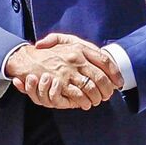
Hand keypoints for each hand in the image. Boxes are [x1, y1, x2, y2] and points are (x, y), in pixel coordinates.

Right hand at [5, 34, 119, 109]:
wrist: (26, 59)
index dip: (115, 73)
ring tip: (96, 101)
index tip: (119, 82)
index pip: (105, 61)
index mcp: (79, 47)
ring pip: (91, 89)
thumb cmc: (47, 52)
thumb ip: (82, 46)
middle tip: (107, 96)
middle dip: (107, 90)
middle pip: (101, 78)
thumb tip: (103, 56)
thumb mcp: (64, 40)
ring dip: (96, 98)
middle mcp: (75, 59)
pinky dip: (84, 102)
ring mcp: (67, 71)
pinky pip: (78, 96)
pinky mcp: (59, 84)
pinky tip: (85, 103)